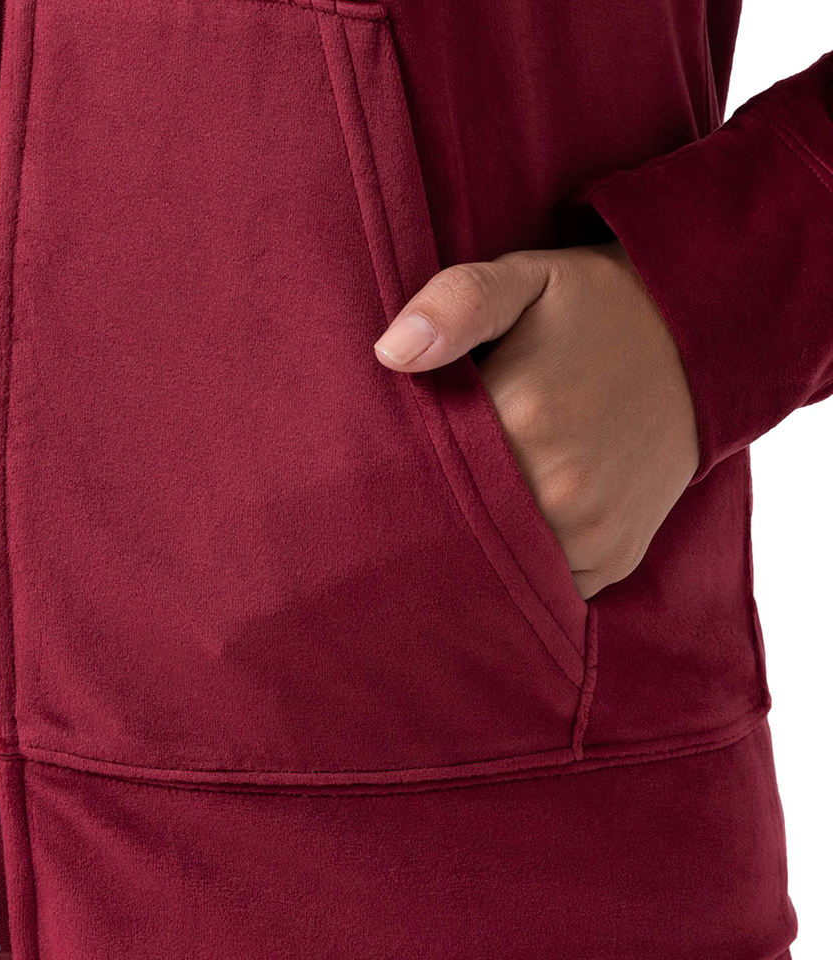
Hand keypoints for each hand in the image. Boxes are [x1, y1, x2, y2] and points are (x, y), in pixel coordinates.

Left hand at [373, 240, 699, 598]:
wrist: (700, 342)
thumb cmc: (597, 307)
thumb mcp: (526, 280)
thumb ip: (459, 303)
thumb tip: (390, 351)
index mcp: (522, 420)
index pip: (425, 473)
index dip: (404, 467)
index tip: (398, 455)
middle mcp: (560, 491)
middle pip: (461, 524)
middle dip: (441, 507)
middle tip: (439, 477)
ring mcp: (593, 532)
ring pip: (503, 559)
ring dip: (486, 539)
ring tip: (485, 495)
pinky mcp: (616, 557)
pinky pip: (548, 582)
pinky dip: (531, 559)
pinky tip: (529, 516)